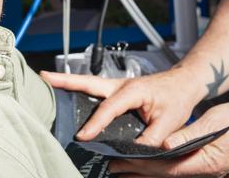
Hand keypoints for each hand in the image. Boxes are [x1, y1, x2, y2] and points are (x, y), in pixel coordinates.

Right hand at [40, 68, 207, 145]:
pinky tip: (66, 96)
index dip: (95, 124)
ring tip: (45, 82)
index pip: (109, 108)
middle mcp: (120, 84)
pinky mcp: (116, 91)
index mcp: (132, 90)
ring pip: (88, 84)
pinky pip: (94, 91)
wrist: (185, 83)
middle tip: (43, 76)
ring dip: (67, 83)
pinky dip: (78, 90)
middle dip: (65, 80)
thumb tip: (134, 152)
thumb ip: (152, 138)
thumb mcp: (169, 122)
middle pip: (88, 82)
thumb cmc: (177, 98)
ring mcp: (116, 86)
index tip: (83, 136)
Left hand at [106, 101, 228, 177]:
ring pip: (169, 173)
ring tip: (122, 169)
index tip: (122, 162)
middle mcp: (203, 170)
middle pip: (164, 174)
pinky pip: (177, 168)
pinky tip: (147, 165)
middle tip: (113, 167)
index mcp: (204, 162)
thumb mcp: (214, 122)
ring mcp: (203, 169)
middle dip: (138, 172)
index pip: (166, 167)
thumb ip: (188, 135)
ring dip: (145, 171)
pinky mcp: (203, 163)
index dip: (142, 166)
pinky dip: (159, 167)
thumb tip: (166, 143)